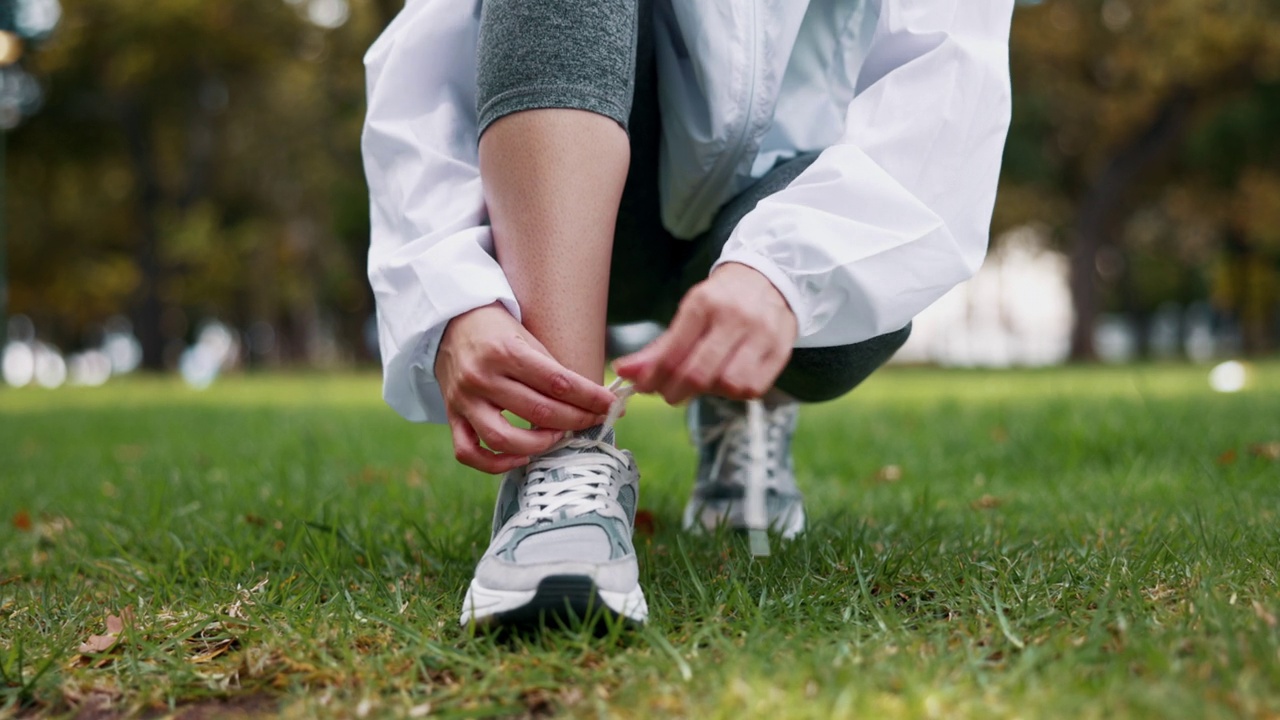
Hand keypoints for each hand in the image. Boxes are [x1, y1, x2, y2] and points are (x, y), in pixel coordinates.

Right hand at [436, 303, 616, 472]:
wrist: (450, 322)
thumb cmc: (499, 331)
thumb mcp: (528, 338)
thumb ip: (555, 372)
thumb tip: (597, 401)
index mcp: (506, 352)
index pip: (558, 383)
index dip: (590, 398)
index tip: (611, 405)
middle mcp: (482, 377)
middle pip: (538, 412)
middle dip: (575, 421)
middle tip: (593, 421)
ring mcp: (464, 400)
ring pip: (503, 439)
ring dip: (539, 445)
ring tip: (557, 437)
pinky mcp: (451, 416)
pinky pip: (469, 452)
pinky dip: (496, 463)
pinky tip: (521, 457)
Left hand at [614, 262, 796, 403]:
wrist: (770, 277)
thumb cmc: (720, 300)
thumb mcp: (688, 312)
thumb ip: (658, 348)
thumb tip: (622, 373)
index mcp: (704, 303)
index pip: (672, 353)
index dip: (653, 378)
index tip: (644, 387)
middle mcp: (734, 317)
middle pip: (698, 373)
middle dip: (676, 391)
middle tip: (670, 394)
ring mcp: (761, 334)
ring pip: (728, 384)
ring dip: (710, 392)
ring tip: (704, 383)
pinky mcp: (781, 349)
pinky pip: (753, 388)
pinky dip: (735, 392)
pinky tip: (728, 381)